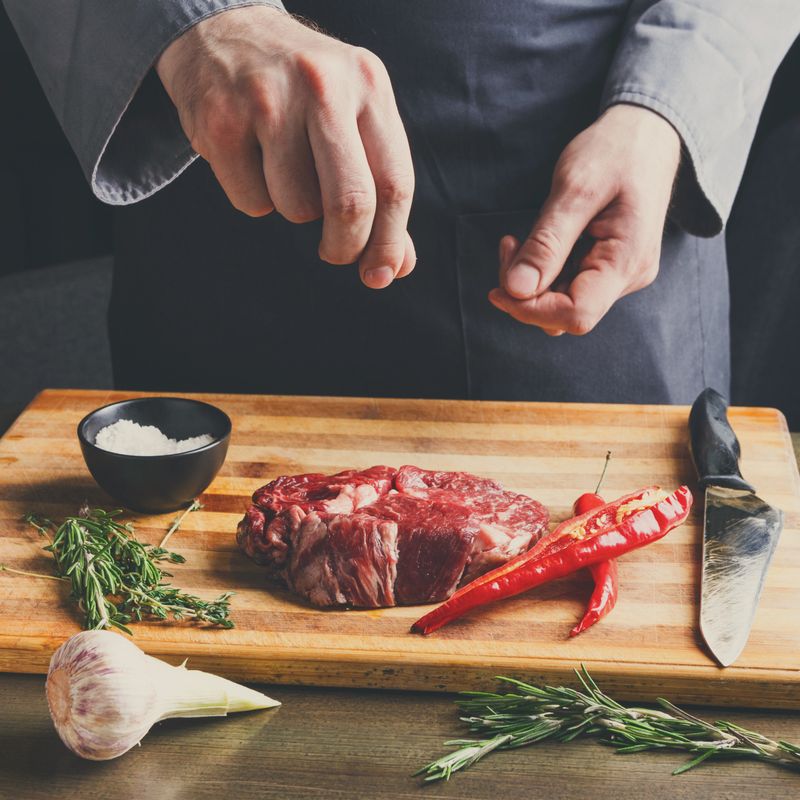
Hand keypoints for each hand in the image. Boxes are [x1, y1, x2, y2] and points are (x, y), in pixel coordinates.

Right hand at [156, 6, 415, 289]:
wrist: (221, 28)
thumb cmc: (302, 90)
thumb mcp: (354, 118)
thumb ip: (380, 188)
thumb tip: (398, 266)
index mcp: (368, 83)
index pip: (394, 183)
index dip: (390, 241)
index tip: (382, 274)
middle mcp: (322, 85)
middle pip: (350, 202)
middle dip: (345, 246)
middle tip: (336, 254)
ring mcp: (267, 100)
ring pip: (297, 207)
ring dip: (293, 208)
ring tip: (283, 167)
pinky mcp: (220, 121)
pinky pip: (252, 202)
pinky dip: (255, 197)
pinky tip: (250, 158)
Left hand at [490, 104, 680, 334]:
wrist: (646, 133)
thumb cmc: (614, 152)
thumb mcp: (575, 189)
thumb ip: (547, 243)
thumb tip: (516, 289)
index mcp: (627, 261)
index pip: (575, 314)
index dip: (531, 309)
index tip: (499, 288)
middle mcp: (628, 277)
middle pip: (564, 314)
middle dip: (525, 292)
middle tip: (508, 246)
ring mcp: (619, 275)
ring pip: (561, 303)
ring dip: (530, 281)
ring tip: (518, 241)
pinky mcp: (607, 268)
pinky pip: (567, 286)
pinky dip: (542, 271)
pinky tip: (534, 243)